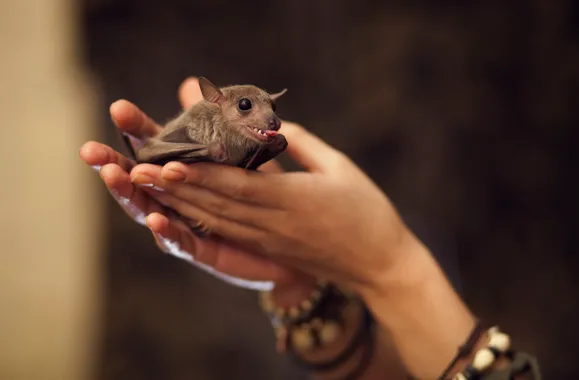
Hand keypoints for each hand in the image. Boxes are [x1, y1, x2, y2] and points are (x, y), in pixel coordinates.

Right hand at [79, 77, 307, 290]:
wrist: (292, 238)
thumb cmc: (263, 192)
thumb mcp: (238, 152)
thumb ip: (213, 123)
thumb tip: (191, 84)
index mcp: (186, 169)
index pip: (154, 146)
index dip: (137, 130)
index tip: (119, 109)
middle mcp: (180, 197)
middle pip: (141, 179)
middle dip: (116, 163)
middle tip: (90, 150)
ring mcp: (187, 225)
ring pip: (152, 209)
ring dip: (132, 194)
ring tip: (114, 175)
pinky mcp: (205, 250)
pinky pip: (183, 242)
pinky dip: (168, 231)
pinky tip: (156, 218)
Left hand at [128, 120, 414, 295]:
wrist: (380, 265)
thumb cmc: (367, 211)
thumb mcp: (340, 167)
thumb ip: (303, 144)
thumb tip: (272, 124)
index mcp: (294, 200)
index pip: (237, 186)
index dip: (199, 175)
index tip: (168, 161)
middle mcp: (274, 224)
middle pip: (216, 205)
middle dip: (174, 188)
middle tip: (135, 170)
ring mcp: (269, 240)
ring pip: (216, 220)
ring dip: (178, 204)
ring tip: (146, 187)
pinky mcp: (269, 249)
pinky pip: (228, 232)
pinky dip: (199, 219)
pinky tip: (178, 209)